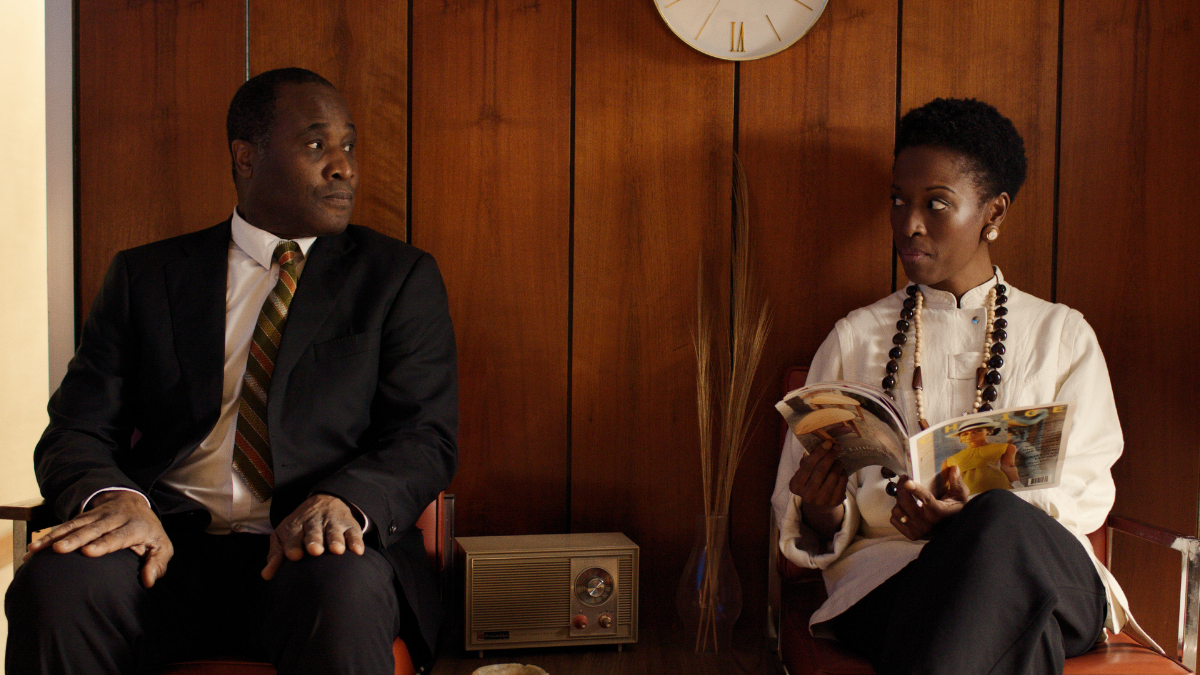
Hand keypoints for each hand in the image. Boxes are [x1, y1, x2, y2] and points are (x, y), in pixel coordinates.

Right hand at [24, 490, 172, 587]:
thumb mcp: (162, 546)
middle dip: (75, 538)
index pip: (117, 536)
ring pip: (74, 525)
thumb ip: (158, 564)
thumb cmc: (149, 532)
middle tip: (59, 549)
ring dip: (55, 536)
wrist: (134, 502)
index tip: (88, 552)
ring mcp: (97, 516)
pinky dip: (48, 536)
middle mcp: (113, 519)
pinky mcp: (83, 517)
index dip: (103, 543)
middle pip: (93, 529)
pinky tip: (33, 548)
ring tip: (36, 549)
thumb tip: (149, 581)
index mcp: (134, 527)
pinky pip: (65, 526)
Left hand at [261, 494, 364, 579]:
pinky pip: (353, 533)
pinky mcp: (349, 525)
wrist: (325, 501)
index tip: (294, 556)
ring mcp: (332, 523)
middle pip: (313, 532)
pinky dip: (356, 541)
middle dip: (314, 540)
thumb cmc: (300, 528)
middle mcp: (314, 524)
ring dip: (335, 540)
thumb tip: (266, 576)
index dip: (293, 545)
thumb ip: (276, 556)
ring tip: (336, 550)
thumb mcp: (284, 536)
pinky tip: (357, 551)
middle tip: (315, 550)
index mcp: (295, 527)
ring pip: (334, 532)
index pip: (293, 536)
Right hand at [789, 439, 848, 538]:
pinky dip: (843, 472)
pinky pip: (842, 482)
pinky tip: (840, 470)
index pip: (807, 466)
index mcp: (795, 485)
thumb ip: (807, 460)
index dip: (818, 453)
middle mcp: (807, 495)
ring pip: (833, 475)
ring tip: (837, 460)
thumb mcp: (804, 472)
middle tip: (836, 447)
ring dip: (837, 464)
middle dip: (830, 456)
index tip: (828, 442)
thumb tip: (816, 446)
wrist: (818, 504)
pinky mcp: (834, 502)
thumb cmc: (810, 481)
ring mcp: (821, 500)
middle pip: (821, 470)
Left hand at [890, 466, 969, 539]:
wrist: (953, 532)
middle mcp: (927, 523)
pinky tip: (906, 510)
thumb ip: (957, 482)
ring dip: (899, 502)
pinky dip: (898, 512)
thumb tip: (954, 468)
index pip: (926, 499)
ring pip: (897, 510)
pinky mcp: (911, 535)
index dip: (915, 489)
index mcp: (939, 512)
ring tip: (908, 499)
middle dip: (902, 488)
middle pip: (905, 502)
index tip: (907, 482)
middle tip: (904, 481)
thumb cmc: (955, 510)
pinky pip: (894, 520)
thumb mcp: (960, 496)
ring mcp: (918, 531)